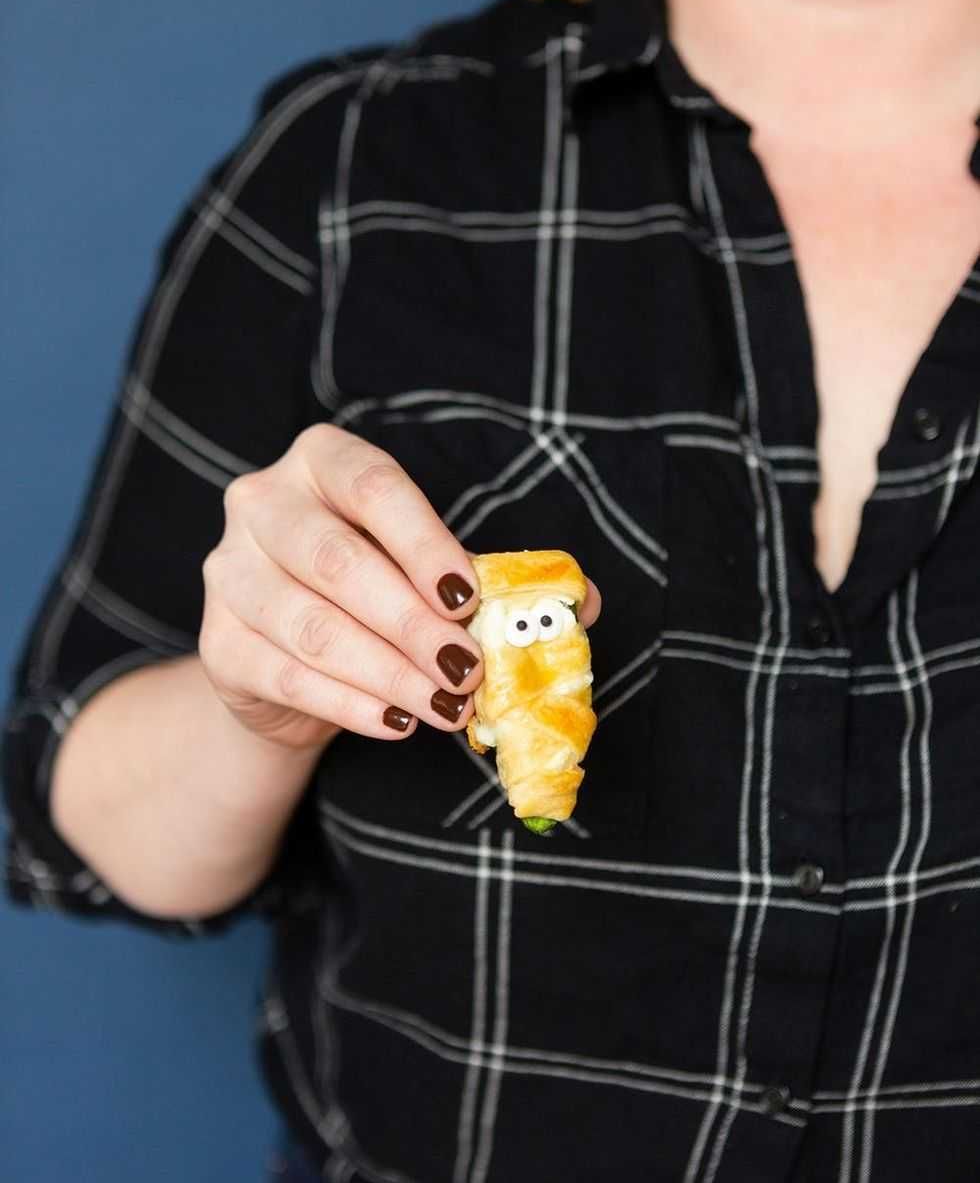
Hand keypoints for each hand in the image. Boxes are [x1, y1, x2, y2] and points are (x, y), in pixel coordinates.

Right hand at [199, 422, 599, 751]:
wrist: (286, 661)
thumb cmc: (373, 597)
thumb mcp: (429, 573)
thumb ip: (494, 580)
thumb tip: (581, 604)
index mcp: (322, 461)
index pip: (372, 487)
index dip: (423, 541)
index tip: (468, 597)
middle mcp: (262, 503)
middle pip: (336, 562)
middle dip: (411, 624)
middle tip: (468, 670)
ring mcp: (229, 572)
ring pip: (312, 627)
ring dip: (390, 673)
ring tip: (447, 708)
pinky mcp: (219, 643)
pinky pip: (288, 677)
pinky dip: (351, 705)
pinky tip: (398, 721)